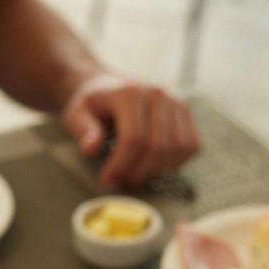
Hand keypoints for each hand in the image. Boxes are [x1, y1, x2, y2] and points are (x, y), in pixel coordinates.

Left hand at [61, 74, 199, 187]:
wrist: (109, 86)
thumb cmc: (93, 104)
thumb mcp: (77, 114)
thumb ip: (83, 130)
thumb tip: (91, 148)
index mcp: (130, 92)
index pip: (133, 139)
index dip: (121, 166)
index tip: (107, 180)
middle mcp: (158, 93)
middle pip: (157, 147)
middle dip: (138, 172)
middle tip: (121, 182)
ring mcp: (176, 101)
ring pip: (177, 149)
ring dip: (156, 171)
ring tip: (135, 175)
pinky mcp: (186, 112)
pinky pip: (191, 146)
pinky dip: (176, 163)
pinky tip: (154, 166)